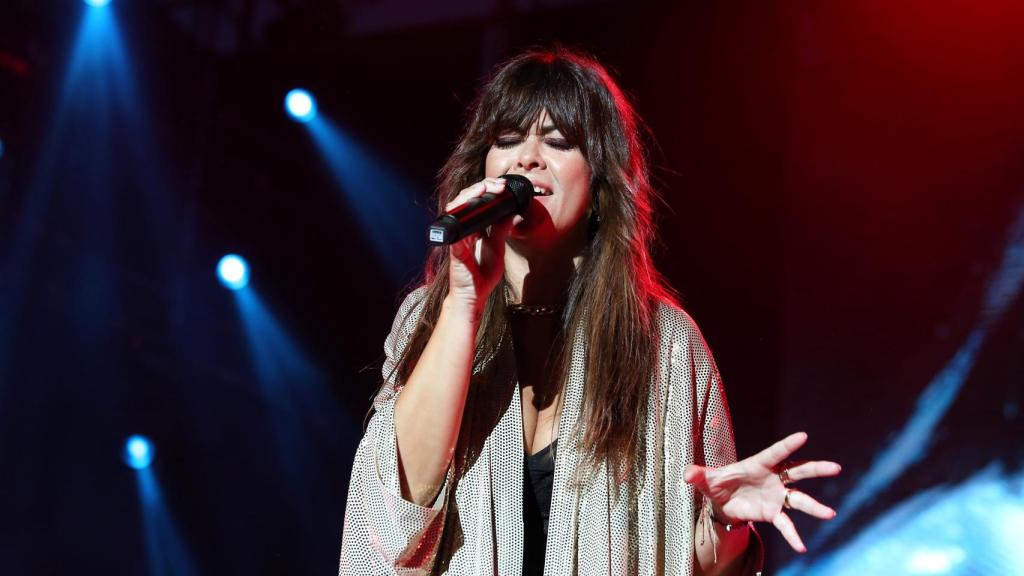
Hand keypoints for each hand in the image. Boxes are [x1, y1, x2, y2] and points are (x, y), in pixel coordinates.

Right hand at [445, 178, 514, 316]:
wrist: (474, 297)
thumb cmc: (482, 276)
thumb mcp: (497, 248)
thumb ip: (501, 230)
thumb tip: (512, 212)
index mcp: (473, 229)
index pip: (475, 202)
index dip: (486, 190)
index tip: (502, 186)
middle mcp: (463, 231)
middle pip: (464, 201)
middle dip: (480, 188)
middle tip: (497, 184)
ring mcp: (457, 240)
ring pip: (456, 210)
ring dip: (469, 197)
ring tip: (483, 190)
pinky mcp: (455, 251)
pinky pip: (455, 235)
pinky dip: (461, 224)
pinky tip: (469, 215)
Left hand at [684, 432, 840, 552]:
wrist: (723, 502)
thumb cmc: (718, 483)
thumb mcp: (705, 479)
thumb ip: (697, 474)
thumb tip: (685, 474)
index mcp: (757, 464)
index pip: (774, 453)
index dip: (787, 445)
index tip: (803, 436)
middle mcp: (772, 478)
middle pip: (797, 471)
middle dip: (816, 469)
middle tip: (835, 467)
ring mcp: (776, 496)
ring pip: (800, 499)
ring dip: (814, 506)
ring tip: (831, 513)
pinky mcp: (774, 513)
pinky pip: (786, 525)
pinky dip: (793, 536)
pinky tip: (801, 547)